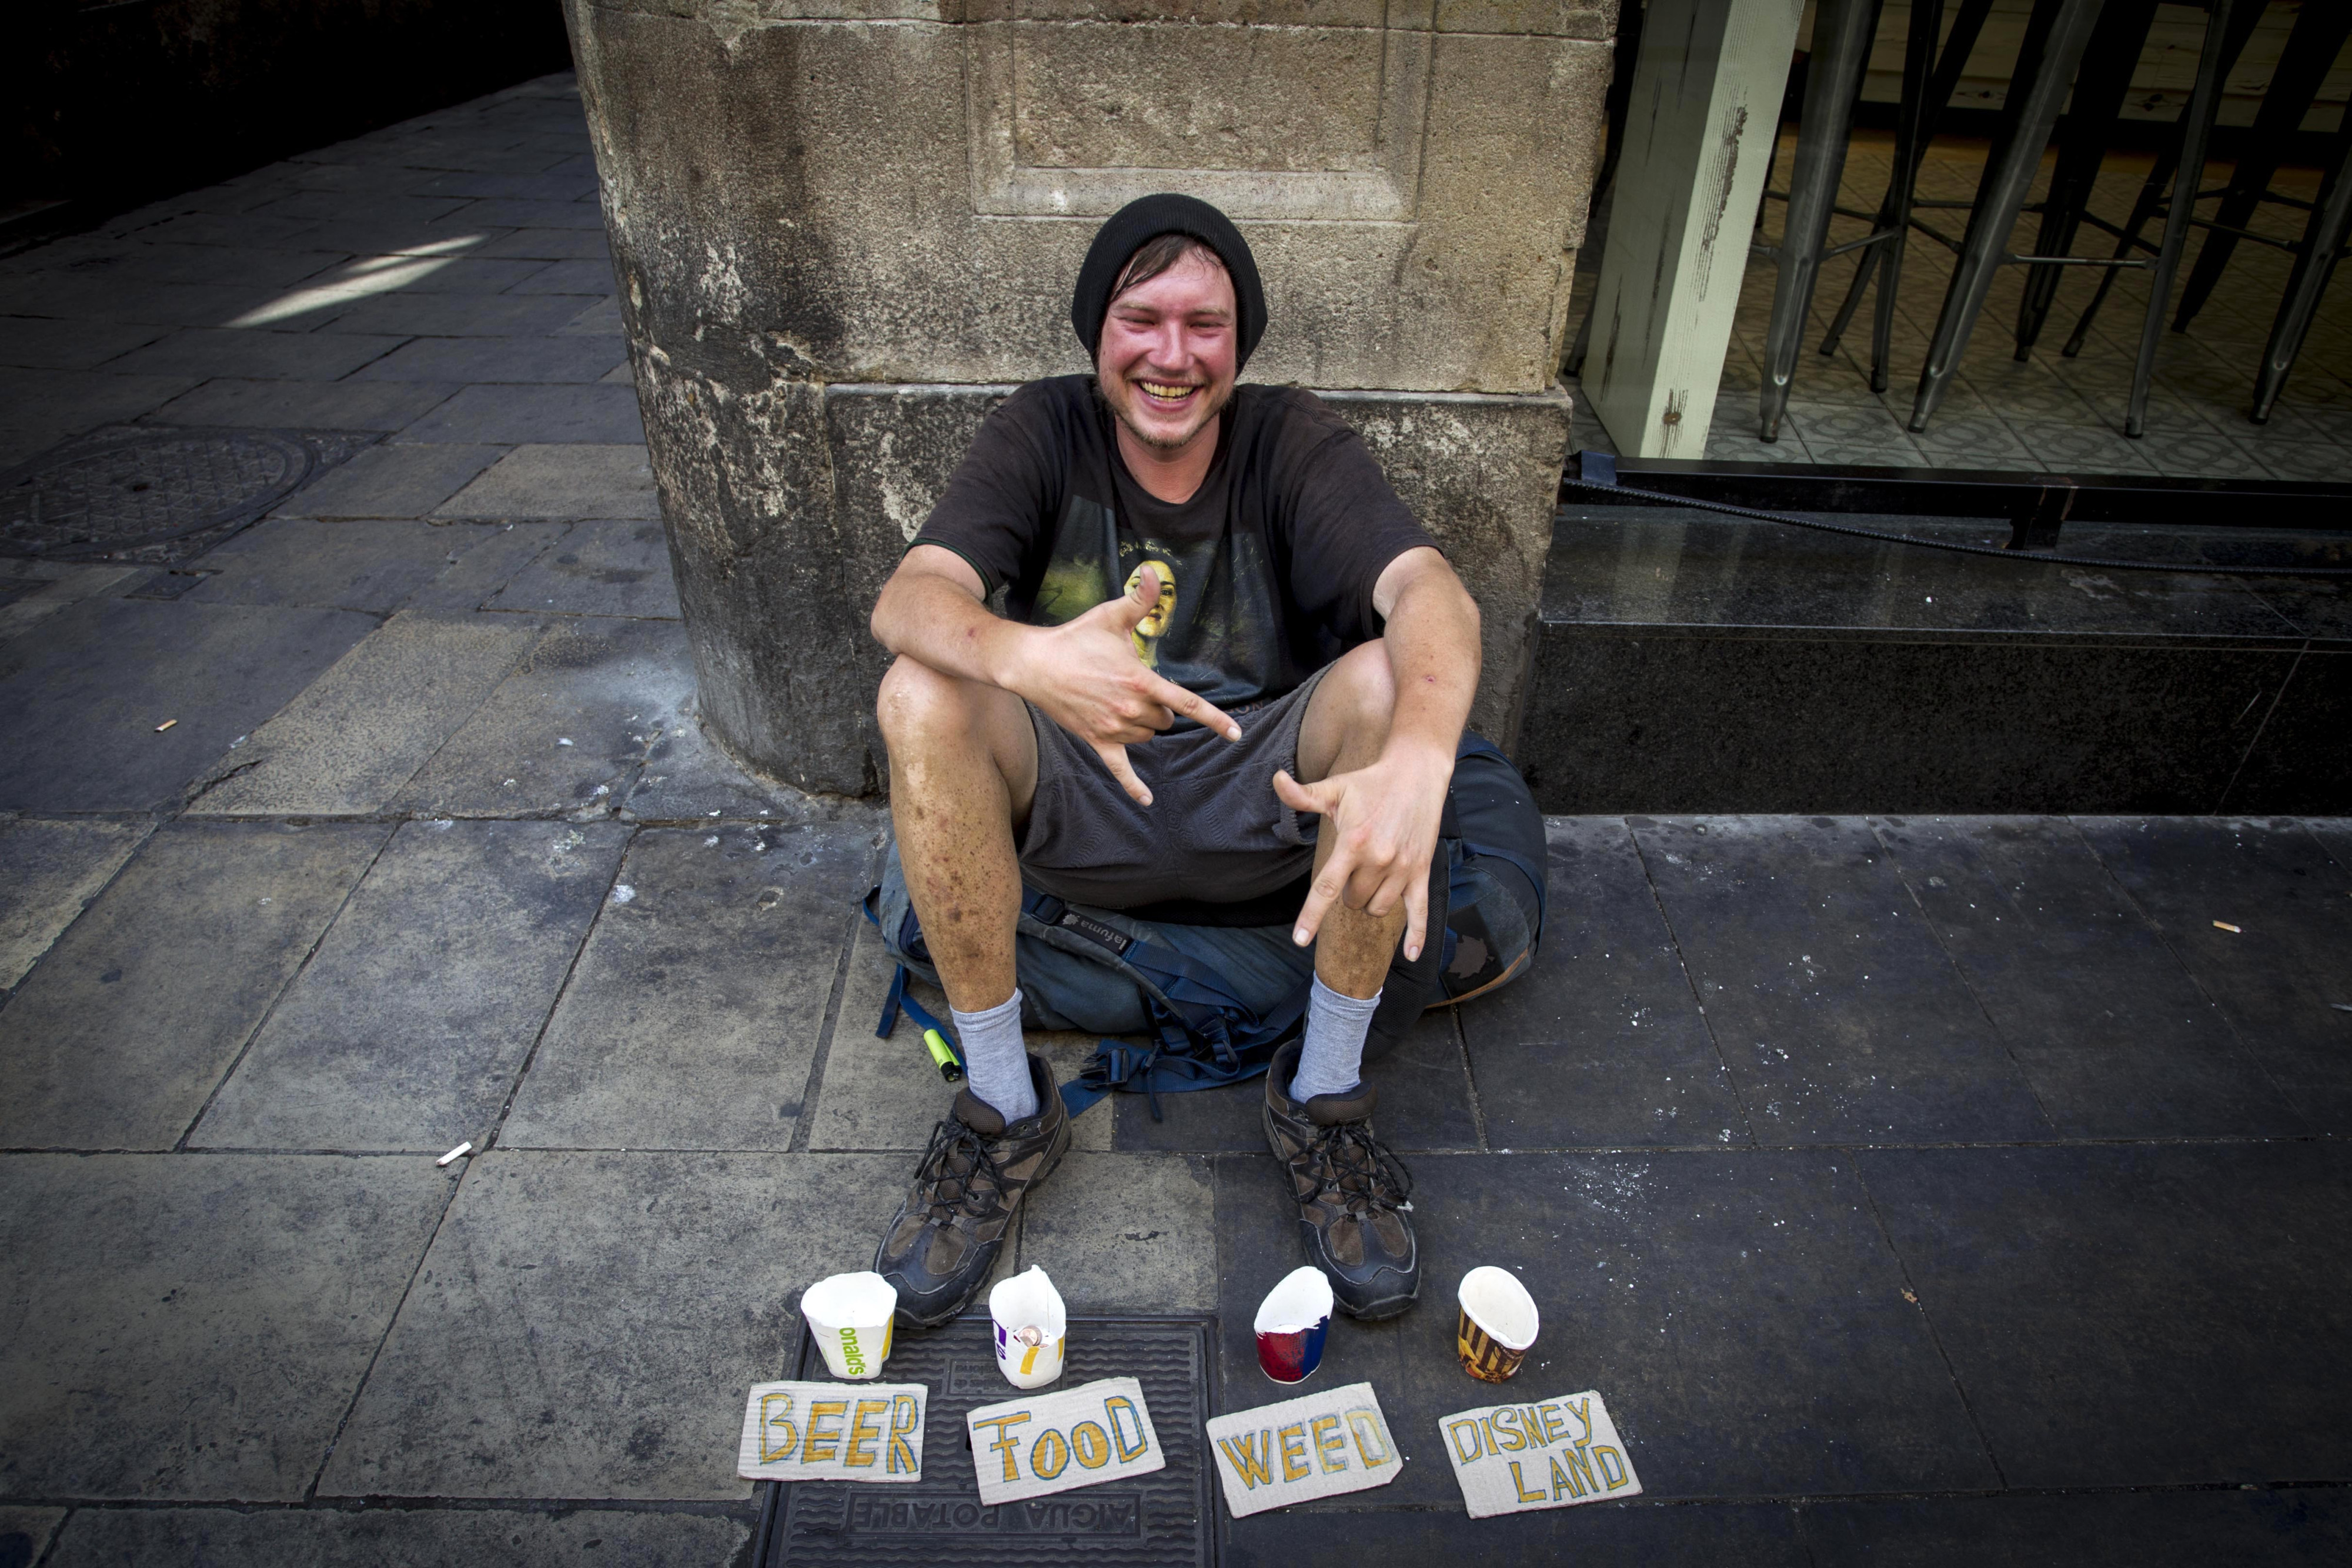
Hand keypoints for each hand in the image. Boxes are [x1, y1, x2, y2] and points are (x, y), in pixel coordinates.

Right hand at [1006, 564, 1239, 805]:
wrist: (1034, 664)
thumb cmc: (1076, 639)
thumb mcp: (1111, 616)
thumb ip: (1140, 599)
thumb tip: (1153, 571)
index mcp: (1139, 681)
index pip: (1185, 703)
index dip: (1214, 719)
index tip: (1235, 733)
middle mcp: (1130, 710)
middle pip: (1165, 721)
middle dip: (1160, 709)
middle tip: (1136, 688)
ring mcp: (1113, 729)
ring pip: (1147, 737)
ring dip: (1144, 726)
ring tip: (1119, 702)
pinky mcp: (1097, 740)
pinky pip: (1119, 769)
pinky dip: (1134, 786)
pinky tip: (1147, 800)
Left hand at [1272, 744, 1453, 961]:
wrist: (1417, 773)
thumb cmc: (1371, 782)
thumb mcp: (1335, 788)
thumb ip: (1303, 795)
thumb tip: (1276, 779)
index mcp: (1353, 843)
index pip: (1326, 887)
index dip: (1311, 916)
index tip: (1300, 940)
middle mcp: (1378, 860)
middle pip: (1352, 900)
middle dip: (1348, 889)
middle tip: (1354, 862)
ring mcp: (1403, 869)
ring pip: (1377, 908)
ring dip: (1370, 900)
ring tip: (1373, 872)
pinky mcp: (1422, 872)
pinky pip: (1419, 911)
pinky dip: (1417, 935)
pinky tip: (1411, 955)